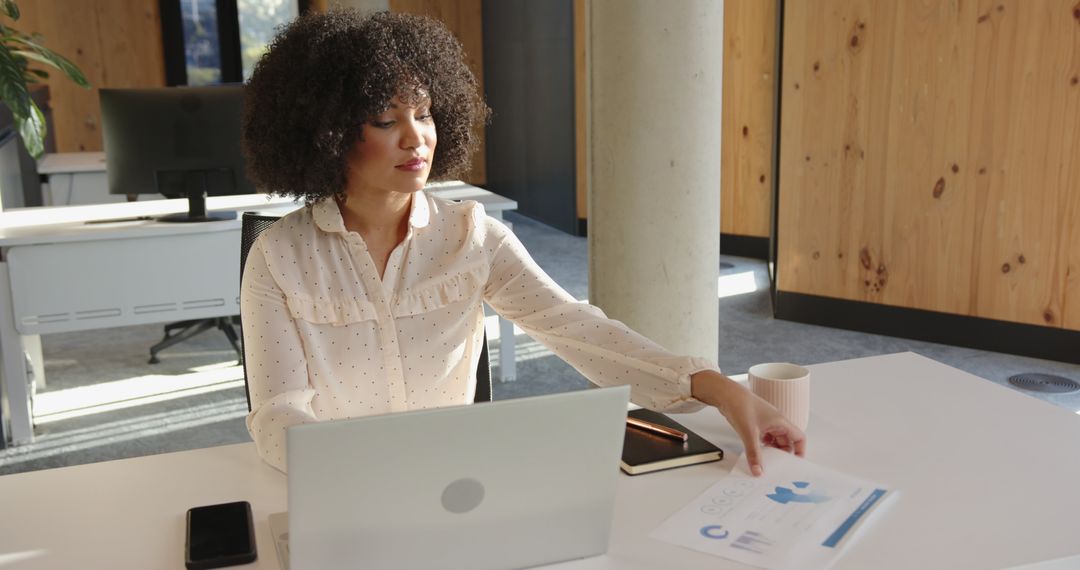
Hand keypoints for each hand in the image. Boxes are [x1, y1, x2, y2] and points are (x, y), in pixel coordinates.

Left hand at [691, 370, 806, 475]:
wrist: (726, 394)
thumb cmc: (741, 405)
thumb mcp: (749, 434)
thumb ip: (754, 454)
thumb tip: (758, 470)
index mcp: (781, 421)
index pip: (799, 437)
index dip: (800, 450)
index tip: (794, 462)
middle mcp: (776, 422)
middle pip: (786, 441)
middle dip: (782, 454)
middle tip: (776, 466)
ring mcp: (766, 422)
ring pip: (774, 440)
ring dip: (771, 450)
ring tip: (765, 461)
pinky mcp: (756, 423)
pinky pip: (764, 438)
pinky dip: (762, 446)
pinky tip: (756, 452)